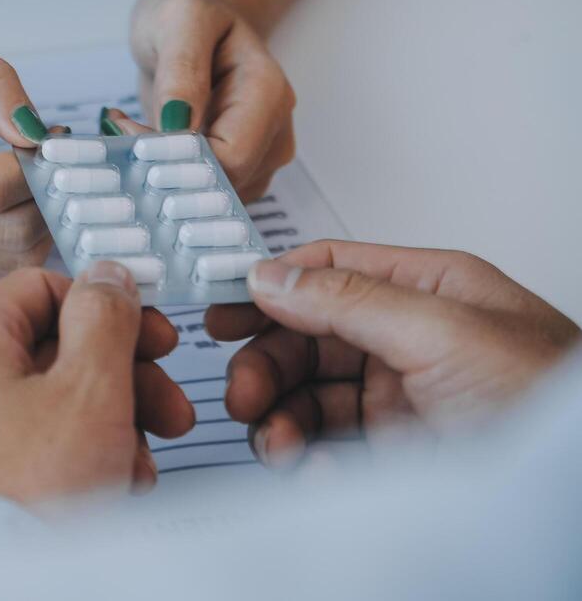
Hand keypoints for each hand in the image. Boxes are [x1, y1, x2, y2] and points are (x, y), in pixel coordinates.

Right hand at [0, 23, 50, 277]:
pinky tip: (11, 200)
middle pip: (4, 227)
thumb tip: (36, 133)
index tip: (52, 139)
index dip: (39, 166)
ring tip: (34, 178)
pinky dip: (15, 238)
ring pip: (3, 255)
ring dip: (38, 222)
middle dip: (48, 196)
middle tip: (54, 160)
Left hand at [0, 263, 194, 504]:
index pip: (44, 288)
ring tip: (142, 461)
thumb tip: (107, 277)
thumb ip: (104, 320)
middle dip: (122, 379)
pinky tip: (112, 484)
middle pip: (51, 349)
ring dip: (108, 424)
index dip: (108, 310)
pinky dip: (75, 457)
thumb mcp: (89, 387)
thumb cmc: (23, 489)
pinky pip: (28, 446)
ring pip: (47, 402)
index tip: (153, 338)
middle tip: (168, 408)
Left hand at [124, 0, 295, 198]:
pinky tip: (143, 141)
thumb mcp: (180, 22)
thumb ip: (181, 69)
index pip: (232, 157)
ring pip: (209, 197)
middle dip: (164, 169)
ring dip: (161, 174)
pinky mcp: (237, 169)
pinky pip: (201, 194)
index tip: (127, 132)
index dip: (178, 159)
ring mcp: (258, 155)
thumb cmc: (189, 16)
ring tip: (129, 128)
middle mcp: (273, 131)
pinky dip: (166, 176)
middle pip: (222, 184)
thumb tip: (178, 125)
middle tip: (118, 131)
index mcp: (267, 93)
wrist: (195, 25)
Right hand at [206, 240, 579, 467]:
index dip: (269, 286)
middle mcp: (410, 338)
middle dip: (266, 366)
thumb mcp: (446, 332)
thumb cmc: (551, 399)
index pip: (328, 270)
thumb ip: (352, 300)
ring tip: (276, 443)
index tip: (220, 310)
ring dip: (280, 420)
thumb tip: (273, 277)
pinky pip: (330, 449)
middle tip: (243, 395)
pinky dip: (309, 461)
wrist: (579, 494)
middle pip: (306, 338)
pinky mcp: (399, 453)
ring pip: (310, 397)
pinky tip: (313, 470)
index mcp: (427, 289)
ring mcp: (403, 398)